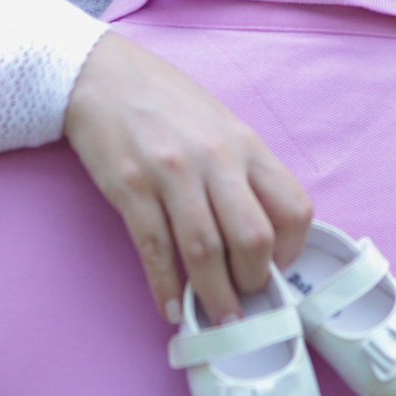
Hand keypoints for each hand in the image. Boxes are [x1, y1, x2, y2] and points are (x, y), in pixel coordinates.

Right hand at [63, 31, 313, 323]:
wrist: (102, 76)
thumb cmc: (167, 104)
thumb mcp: (221, 126)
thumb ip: (243, 173)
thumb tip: (262, 238)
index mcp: (246, 144)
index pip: (292, 209)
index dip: (292, 251)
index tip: (276, 269)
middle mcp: (215, 158)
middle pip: (253, 238)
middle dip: (253, 282)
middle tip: (245, 302)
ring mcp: (171, 173)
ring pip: (204, 251)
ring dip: (213, 296)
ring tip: (217, 320)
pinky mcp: (130, 187)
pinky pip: (154, 250)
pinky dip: (164, 287)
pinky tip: (169, 307)